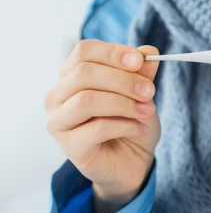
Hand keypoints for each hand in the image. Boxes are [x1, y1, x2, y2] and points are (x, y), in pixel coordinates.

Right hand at [45, 40, 160, 212]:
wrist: (133, 161)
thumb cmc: (131, 122)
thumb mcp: (141, 93)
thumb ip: (141, 72)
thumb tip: (148, 51)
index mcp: (72, 76)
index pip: (84, 51)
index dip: (113, 53)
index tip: (139, 61)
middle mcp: (58, 96)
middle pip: (84, 73)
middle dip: (123, 80)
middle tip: (150, 92)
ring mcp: (59, 122)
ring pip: (86, 100)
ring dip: (124, 103)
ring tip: (147, 111)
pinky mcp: (70, 146)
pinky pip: (97, 128)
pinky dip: (125, 125)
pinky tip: (140, 128)